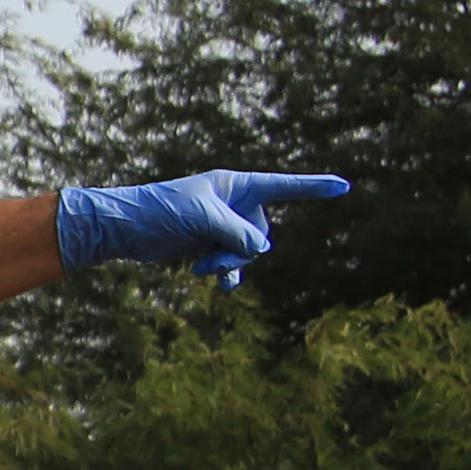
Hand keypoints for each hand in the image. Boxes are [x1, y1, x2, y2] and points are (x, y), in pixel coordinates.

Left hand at [58, 170, 352, 288]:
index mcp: (235, 185)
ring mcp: (222, 227)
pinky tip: (220, 284)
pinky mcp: (209, 246)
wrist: (126, 229)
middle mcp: (233, 204)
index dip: (313, 188)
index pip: (283, 186)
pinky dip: (226, 274)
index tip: (343, 186)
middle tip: (213, 254)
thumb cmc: (161, 210)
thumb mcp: (202, 218)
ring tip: (203, 268)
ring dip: (229, 264)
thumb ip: (236, 232)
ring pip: (247, 253)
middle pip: (261, 232)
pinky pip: (232, 265)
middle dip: (242, 249)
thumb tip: (260, 249)